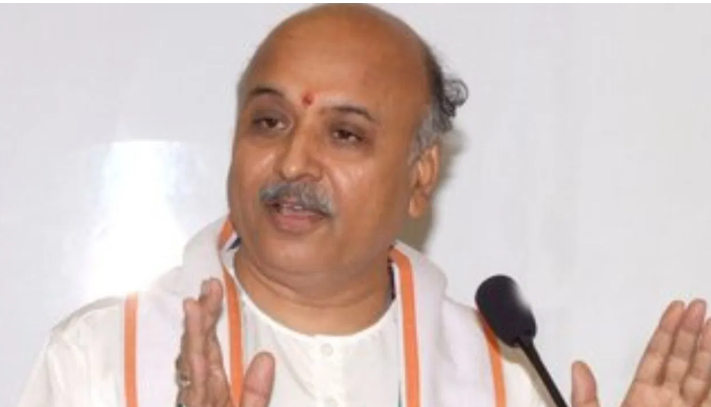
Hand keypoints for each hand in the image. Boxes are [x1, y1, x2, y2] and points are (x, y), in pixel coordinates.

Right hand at [176, 278, 275, 406]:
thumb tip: (266, 358)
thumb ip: (257, 390)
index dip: (211, 312)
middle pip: (199, 342)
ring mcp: (195, 398)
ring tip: (194, 307)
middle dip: (203, 312)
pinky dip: (193, 372)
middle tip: (210, 284)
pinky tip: (196, 355)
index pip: (210, 340)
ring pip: (192, 361)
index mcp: (213, 381)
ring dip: (193, 334)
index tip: (215, 286)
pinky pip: (194, 391)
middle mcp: (200, 385)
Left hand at [571, 299, 710, 406]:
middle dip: (689, 332)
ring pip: (701, 376)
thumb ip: (586, 398)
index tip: (675, 309)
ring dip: (707, 349)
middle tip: (698, 305)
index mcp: (640, 400)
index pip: (655, 357)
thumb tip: (577, 368)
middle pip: (680, 360)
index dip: (665, 332)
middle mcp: (665, 404)